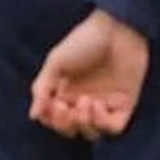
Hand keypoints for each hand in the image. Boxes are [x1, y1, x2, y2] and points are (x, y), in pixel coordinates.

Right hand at [29, 9, 148, 139]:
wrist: (117, 27)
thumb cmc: (85, 39)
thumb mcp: (56, 61)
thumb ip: (42, 89)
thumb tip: (34, 116)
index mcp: (67, 92)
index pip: (55, 120)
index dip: (52, 120)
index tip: (52, 105)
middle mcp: (85, 101)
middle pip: (72, 130)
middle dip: (65, 124)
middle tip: (65, 106)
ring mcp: (106, 103)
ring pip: (92, 133)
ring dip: (83, 123)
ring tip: (85, 102)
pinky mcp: (125, 103)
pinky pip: (114, 128)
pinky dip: (102, 123)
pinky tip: (98, 104)